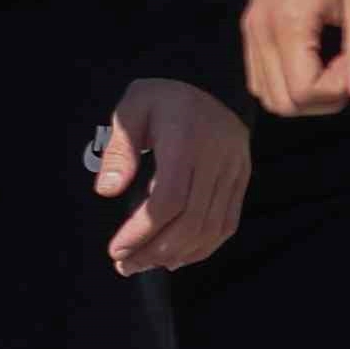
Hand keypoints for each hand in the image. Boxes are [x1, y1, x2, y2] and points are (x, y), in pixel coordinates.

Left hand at [95, 76, 248, 278]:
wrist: (209, 82)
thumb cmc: (160, 98)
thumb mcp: (131, 109)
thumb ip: (118, 150)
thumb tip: (107, 192)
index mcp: (187, 140)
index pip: (170, 199)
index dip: (143, 230)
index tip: (116, 248)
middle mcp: (218, 158)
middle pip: (192, 220)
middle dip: (156, 250)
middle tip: (125, 266)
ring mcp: (235, 170)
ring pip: (212, 226)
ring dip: (178, 254)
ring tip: (144, 265)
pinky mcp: (242, 179)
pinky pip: (227, 222)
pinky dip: (204, 246)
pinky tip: (176, 258)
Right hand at [243, 0, 349, 117]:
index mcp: (287, 24)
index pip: (303, 92)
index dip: (339, 88)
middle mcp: (259, 33)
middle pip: (281, 102)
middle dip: (321, 96)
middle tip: (347, 63)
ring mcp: (251, 31)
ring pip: (267, 94)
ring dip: (304, 91)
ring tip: (331, 60)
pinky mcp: (252, 29)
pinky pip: (261, 76)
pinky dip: (288, 80)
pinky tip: (313, 56)